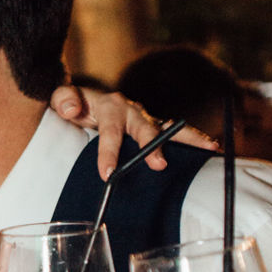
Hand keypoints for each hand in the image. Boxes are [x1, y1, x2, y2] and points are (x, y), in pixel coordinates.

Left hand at [50, 84, 217, 178]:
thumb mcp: (61, 98)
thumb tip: (71, 108)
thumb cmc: (73, 103)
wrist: (84, 100)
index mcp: (110, 106)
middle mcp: (132, 111)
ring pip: (170, 128)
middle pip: (146, 128)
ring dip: (189, 139)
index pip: (110, 132)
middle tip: (159, 164)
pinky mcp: (154, 130)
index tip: (107, 173)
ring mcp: (146, 120)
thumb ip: (64, 100)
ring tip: (209, 147)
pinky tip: (210, 150)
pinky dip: (193, 142)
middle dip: (153, 146)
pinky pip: (175, 135)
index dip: (109, 152)